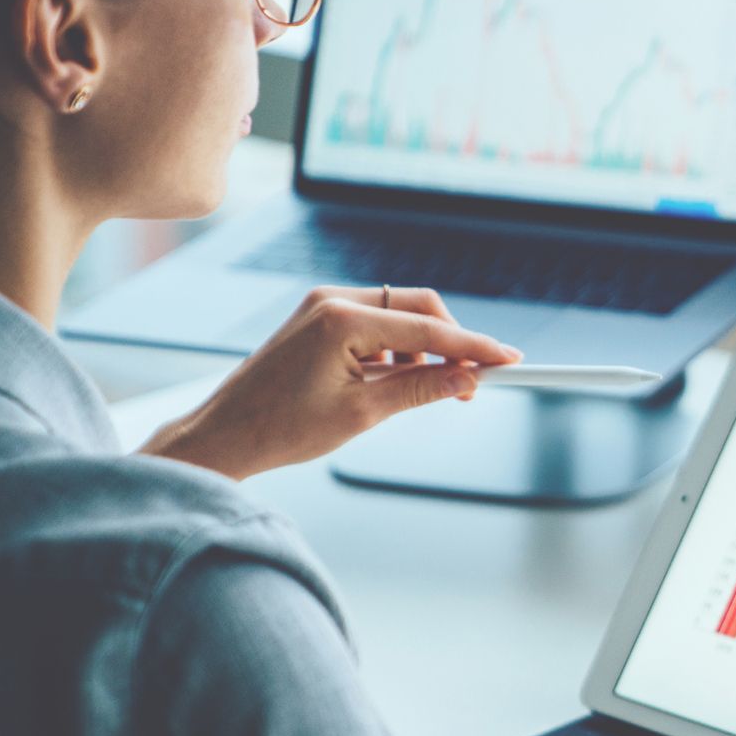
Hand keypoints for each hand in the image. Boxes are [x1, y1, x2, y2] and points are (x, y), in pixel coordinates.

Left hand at [140, 286, 521, 479]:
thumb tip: (469, 379)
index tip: (510, 360)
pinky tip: (393, 382)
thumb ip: (422, 389)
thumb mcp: (363, 413)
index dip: (475, 346)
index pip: (429, 329)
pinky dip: (396, 349)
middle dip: (451, 342)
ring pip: (399, 314)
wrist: (224, 435)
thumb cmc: (282, 428)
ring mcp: (323, 305)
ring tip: (424, 392)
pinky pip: (376, 322)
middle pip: (419, 307)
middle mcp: (333, 300)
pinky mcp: (318, 317)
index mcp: (342, 320)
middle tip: (472, 383)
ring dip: (423, 350)